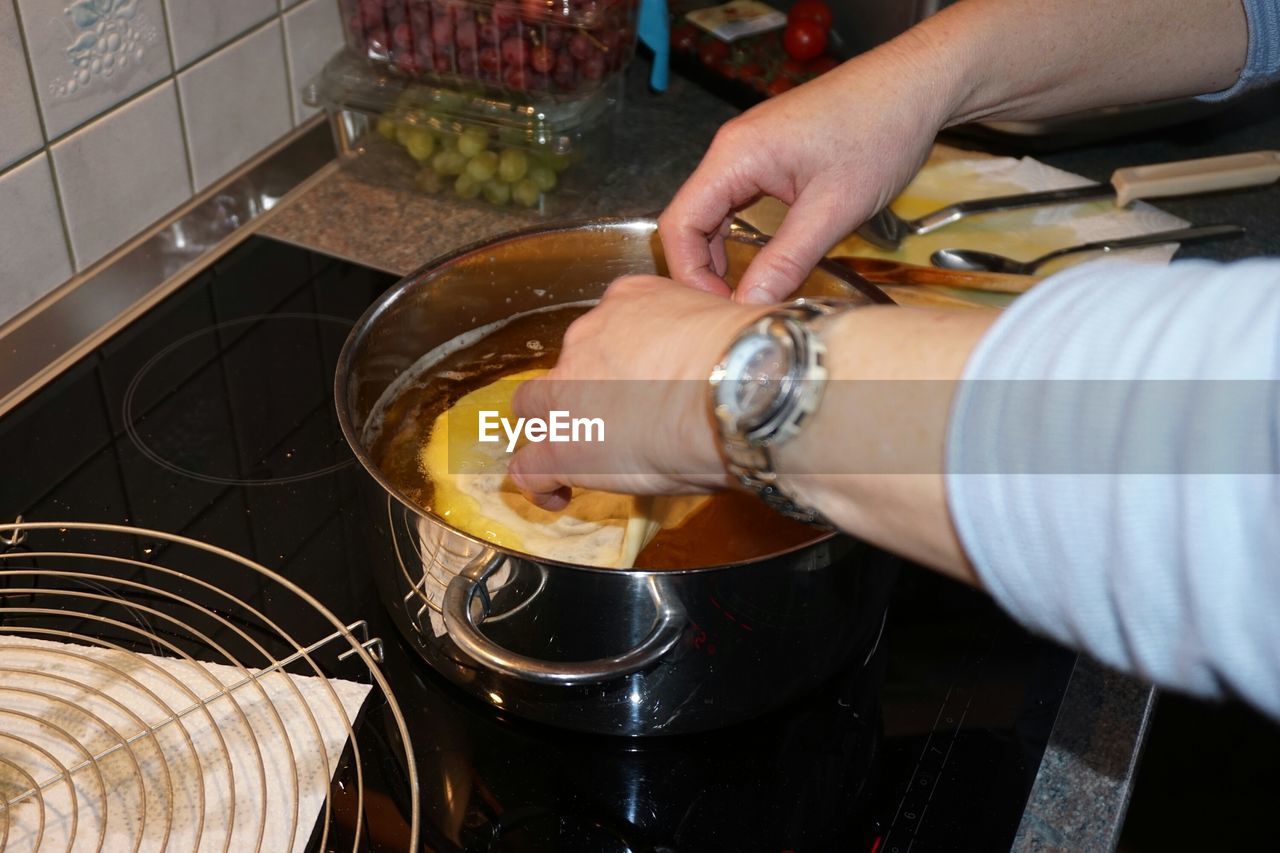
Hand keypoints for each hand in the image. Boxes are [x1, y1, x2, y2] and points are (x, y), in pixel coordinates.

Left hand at [507, 276, 766, 508]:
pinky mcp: (562, 445)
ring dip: (556, 433)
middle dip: (580, 394)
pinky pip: (530, 466)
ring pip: (535, 410)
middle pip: (566, 369)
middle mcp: (588, 338)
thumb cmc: (743, 360)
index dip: (618, 362)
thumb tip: (713, 363)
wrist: (734, 390)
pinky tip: (558, 494)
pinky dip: (539, 482)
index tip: (641, 383)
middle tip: (612, 422)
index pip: (606, 330)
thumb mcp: (719, 324)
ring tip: (581, 458)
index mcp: (628, 301)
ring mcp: (566, 391)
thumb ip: (699, 341)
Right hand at [658, 33, 960, 303]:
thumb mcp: (834, 208)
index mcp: (736, 155)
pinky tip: (761, 262)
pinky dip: (742, 237)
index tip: (722, 307)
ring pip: (713, 214)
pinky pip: (737, 202)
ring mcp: (750, 151)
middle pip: (690, 221)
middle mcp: (733, 149)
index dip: (691, 275)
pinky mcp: (770, 156)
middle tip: (733, 308)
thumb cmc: (882, 127)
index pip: (680, 225)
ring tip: (746, 292)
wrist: (917, 84)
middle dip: (703, 270)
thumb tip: (751, 302)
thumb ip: (786, 260)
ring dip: (722, 255)